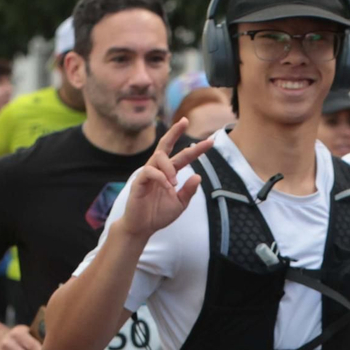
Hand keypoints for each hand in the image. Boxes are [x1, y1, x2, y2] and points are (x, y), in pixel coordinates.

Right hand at [114, 119, 215, 240]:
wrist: (142, 228)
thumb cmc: (158, 215)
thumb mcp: (179, 204)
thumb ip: (188, 191)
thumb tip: (198, 176)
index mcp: (169, 174)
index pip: (183, 157)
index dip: (196, 149)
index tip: (210, 141)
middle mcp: (158, 170)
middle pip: (165, 145)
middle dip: (175, 132)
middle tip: (185, 121)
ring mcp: (147, 175)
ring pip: (158, 157)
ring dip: (170, 168)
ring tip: (175, 183)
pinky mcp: (138, 182)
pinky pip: (149, 172)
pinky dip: (161, 177)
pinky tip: (168, 187)